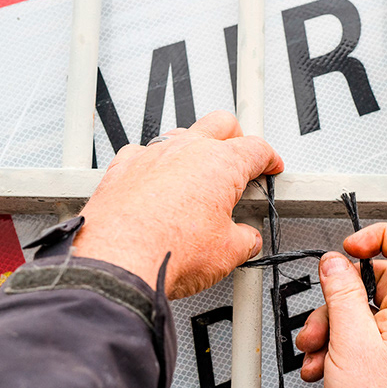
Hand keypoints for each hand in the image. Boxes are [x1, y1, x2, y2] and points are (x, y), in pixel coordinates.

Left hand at [70, 111, 282, 300]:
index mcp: (221, 163)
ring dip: (193, 147)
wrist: (115, 263)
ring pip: (180, 133)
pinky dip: (152, 163)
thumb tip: (245, 239)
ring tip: (197, 172)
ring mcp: (151, 155)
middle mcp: (186, 149)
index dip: (269, 159)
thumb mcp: (226, 254)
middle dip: (235, 137)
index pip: (257, 149)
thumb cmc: (167, 253)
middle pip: (220, 124)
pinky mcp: (121, 168)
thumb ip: (243, 240)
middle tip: (239, 157)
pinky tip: (153, 181)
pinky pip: (141, 153)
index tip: (270, 166)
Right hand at [292, 224, 386, 387]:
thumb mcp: (350, 342)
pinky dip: (329, 350)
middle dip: (335, 298)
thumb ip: (341, 295)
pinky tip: (322, 370)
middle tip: (323, 318)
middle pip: (369, 281)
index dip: (377, 237)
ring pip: (353, 312)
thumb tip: (334, 264)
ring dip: (325, 329)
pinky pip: (348, 339)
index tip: (348, 249)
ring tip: (317, 353)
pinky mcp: (375, 360)